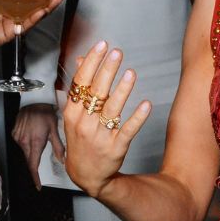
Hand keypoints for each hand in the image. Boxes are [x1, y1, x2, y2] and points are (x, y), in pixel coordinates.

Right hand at [13, 103, 64, 188]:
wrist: (33, 100)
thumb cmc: (47, 113)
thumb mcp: (56, 129)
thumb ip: (58, 146)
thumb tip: (62, 160)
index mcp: (35, 143)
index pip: (33, 165)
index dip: (35, 177)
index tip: (38, 186)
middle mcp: (23, 142)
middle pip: (29, 160)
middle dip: (34, 167)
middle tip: (40, 174)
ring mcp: (17, 138)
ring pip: (25, 151)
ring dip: (32, 152)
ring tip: (40, 143)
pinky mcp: (14, 133)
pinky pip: (21, 143)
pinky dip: (28, 143)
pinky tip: (34, 134)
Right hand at [62, 41, 151, 197]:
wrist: (86, 175)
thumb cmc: (81, 139)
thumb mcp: (74, 115)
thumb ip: (80, 88)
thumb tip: (82, 60)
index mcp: (73, 113)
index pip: (81, 83)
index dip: (91, 63)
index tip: (101, 45)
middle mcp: (84, 123)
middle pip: (96, 93)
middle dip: (106, 71)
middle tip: (117, 52)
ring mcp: (100, 136)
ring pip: (111, 110)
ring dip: (122, 91)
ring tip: (131, 73)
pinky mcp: (116, 147)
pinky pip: (128, 130)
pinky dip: (137, 118)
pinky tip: (146, 104)